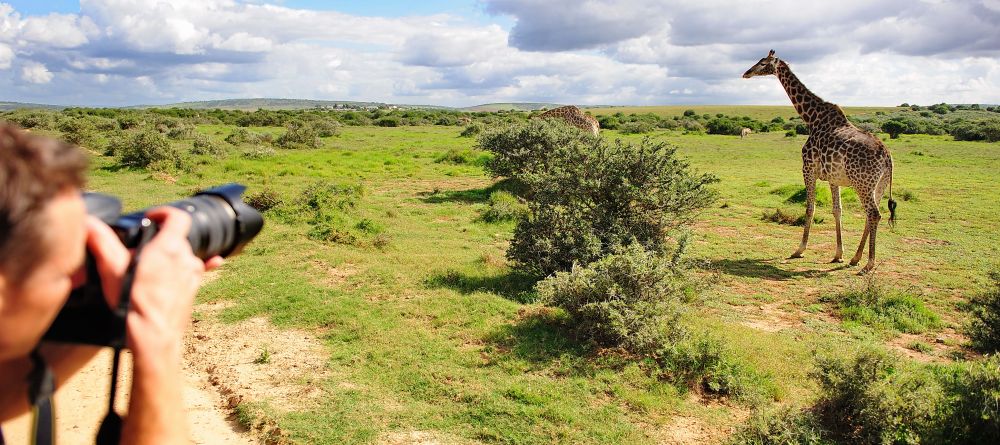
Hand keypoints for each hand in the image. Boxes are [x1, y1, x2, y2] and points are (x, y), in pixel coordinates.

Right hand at [85, 208, 222, 359]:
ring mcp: (193, 275)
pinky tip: (216, 260)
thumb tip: (88, 222)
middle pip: (177, 238)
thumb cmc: (133, 304)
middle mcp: (186, 258)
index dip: (163, 212)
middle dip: (158, 239)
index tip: (151, 217)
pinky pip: (199, 271)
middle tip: (139, 250)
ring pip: (183, 256)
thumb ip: (101, 242)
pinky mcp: (193, 290)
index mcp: (169, 248)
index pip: (177, 217)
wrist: (152, 337)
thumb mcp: (111, 269)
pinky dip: (202, 263)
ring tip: (150, 267)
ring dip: (170, 256)